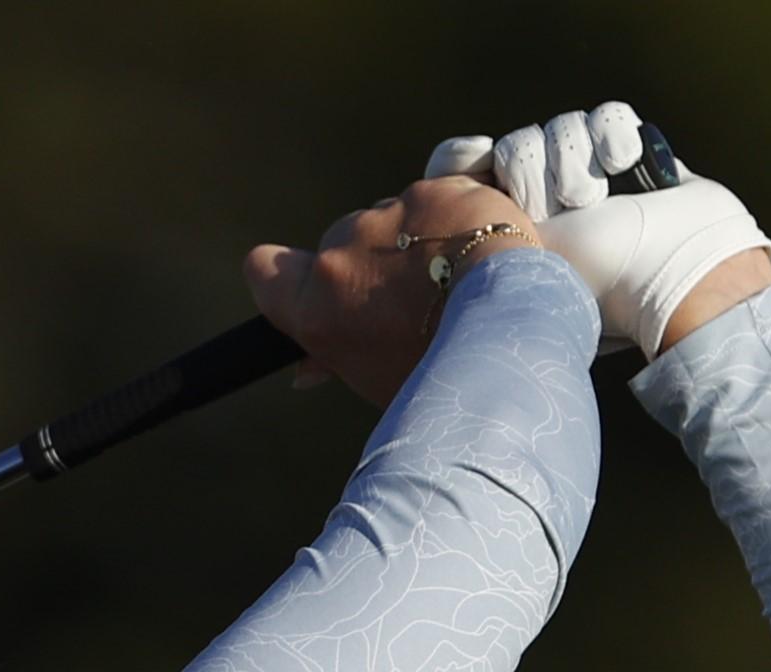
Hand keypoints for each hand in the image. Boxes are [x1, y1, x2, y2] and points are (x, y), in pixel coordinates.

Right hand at [241, 176, 543, 407]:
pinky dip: (460, 218)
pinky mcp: (431, 191)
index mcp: (316, 309)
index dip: (285, 272)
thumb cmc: (441, 372)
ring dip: (420, 238)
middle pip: (340, 245)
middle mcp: (338, 257)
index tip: (315, 284)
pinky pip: (440, 199)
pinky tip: (487, 250)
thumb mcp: (379, 380)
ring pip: (393, 219)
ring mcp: (383, 217)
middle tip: (419, 296)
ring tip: (464, 277)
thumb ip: (338, 356)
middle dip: (373, 260)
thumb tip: (304, 372)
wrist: (505, 331)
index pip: (265, 270)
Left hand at [425, 102, 770, 357]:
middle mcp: (549, 199)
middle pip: (517, 146)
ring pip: (562, 127)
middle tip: (568, 207)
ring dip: (580, 159)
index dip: (465, 160)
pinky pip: (606, 115)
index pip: (470, 174)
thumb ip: (484, 238)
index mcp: (516, 229)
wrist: (680, 272)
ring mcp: (591, 173)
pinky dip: (617, 136)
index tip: (475, 158)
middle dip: (539, 171)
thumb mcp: (525, 267)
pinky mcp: (629, 151)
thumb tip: (449, 205)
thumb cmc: (601, 285)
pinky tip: (629, 166)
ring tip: (601, 198)